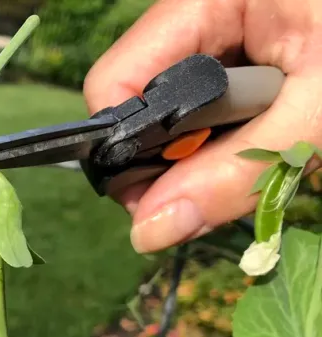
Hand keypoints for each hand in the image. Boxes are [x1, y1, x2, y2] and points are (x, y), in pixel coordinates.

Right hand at [83, 0, 321, 253]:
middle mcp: (209, 15)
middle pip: (150, 105)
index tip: (157, 203)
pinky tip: (294, 139)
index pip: (119, 80)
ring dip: (226, 154)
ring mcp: (234, 38)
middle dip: (182, 159)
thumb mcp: (320, 108)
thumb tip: (151, 230)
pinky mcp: (262, 62)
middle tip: (226, 190)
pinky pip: (231, 116)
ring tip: (289, 150)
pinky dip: (255, 143)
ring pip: (191, 119)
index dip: (124, 147)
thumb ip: (233, 170)